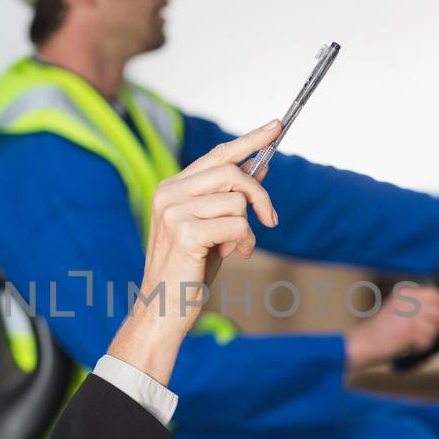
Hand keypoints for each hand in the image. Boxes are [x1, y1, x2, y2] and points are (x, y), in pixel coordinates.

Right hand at [107, 120, 281, 383]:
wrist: (162, 311)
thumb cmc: (187, 272)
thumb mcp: (214, 229)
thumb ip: (231, 198)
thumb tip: (260, 168)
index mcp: (171, 188)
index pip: (217, 154)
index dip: (249, 140)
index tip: (276, 126)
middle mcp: (169, 193)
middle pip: (232, 172)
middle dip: (259, 195)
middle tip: (271, 219)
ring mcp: (174, 212)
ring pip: (237, 200)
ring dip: (248, 228)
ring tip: (234, 249)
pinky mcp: (186, 233)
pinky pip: (238, 225)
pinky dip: (244, 243)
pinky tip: (231, 256)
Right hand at [344, 283, 438, 372]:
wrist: (360, 345)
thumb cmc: (379, 334)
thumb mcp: (398, 313)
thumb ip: (420, 310)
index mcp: (405, 294)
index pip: (437, 293)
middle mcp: (407, 300)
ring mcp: (407, 313)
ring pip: (435, 324)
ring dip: (430, 338)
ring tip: (418, 343)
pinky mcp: (407, 329)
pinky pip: (427, 338)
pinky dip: (421, 346)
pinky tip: (409, 346)